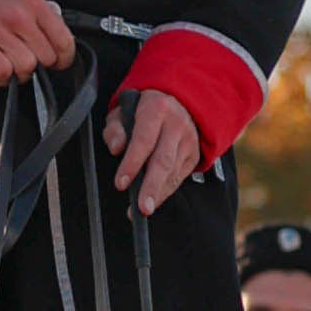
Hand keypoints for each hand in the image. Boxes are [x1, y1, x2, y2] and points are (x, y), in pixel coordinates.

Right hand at [0, 0, 74, 87]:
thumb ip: (46, 19)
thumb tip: (61, 45)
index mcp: (35, 4)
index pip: (64, 42)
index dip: (64, 58)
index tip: (58, 61)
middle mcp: (18, 17)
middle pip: (46, 59)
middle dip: (41, 63)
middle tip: (31, 57)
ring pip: (26, 68)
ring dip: (22, 71)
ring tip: (14, 61)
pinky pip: (3, 73)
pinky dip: (4, 77)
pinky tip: (2, 67)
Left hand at [104, 85, 200, 217]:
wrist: (179, 101)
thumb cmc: (144, 109)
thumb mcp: (123, 111)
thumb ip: (115, 129)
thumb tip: (116, 148)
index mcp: (156, 108)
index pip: (143, 140)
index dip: (132, 164)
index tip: (121, 183)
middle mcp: (176, 124)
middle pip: (163, 160)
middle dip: (151, 187)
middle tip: (141, 208)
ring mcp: (188, 140)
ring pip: (172, 172)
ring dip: (157, 194)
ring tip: (142, 208)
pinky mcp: (194, 154)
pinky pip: (179, 177)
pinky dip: (165, 191)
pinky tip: (154, 200)